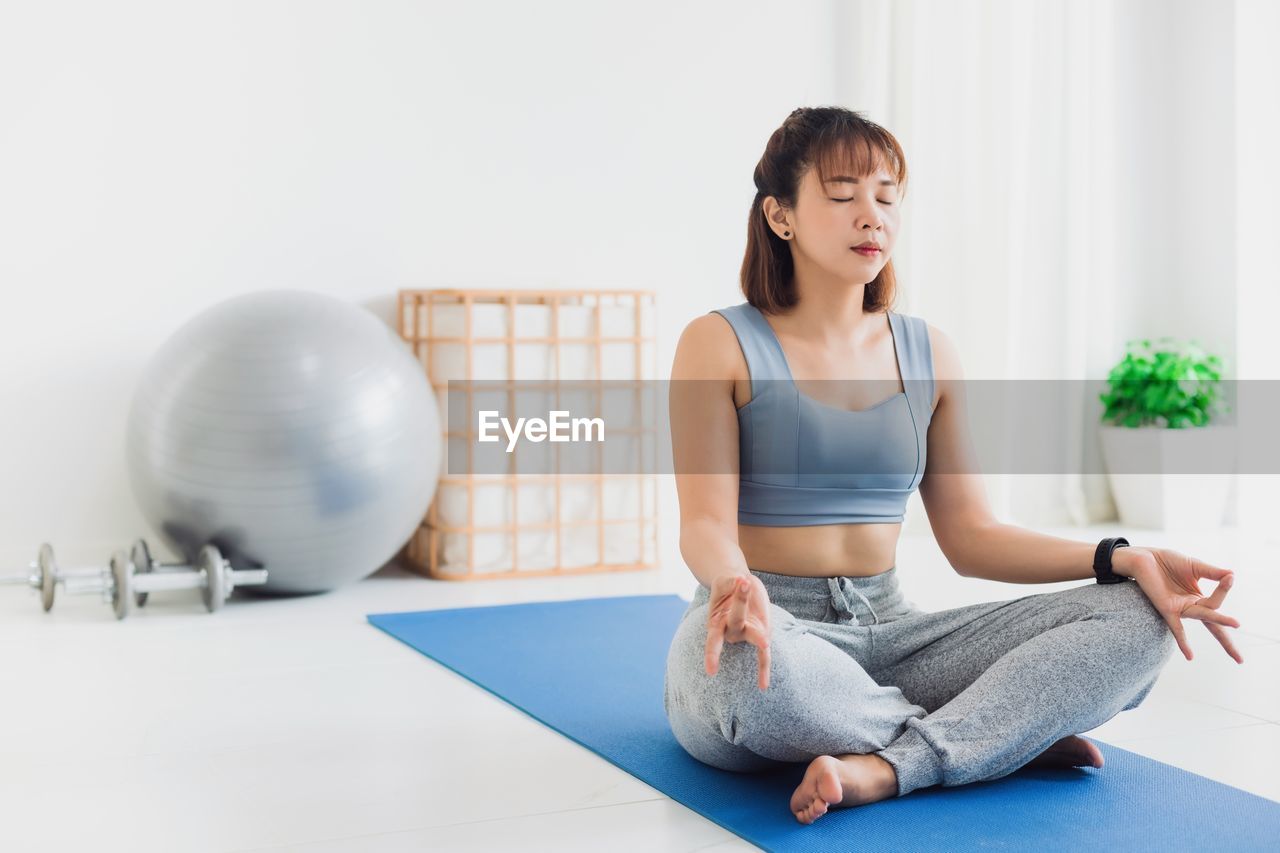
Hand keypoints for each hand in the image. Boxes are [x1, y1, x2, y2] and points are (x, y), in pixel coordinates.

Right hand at [705, 574, 772, 689]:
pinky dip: (764, 668)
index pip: (714, 639)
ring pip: (752, 634)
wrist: (737, 584)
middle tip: (743, 588)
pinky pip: (763, 655)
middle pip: (735, 621)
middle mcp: (729, 630)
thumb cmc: (728, 584)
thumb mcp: (727, 578)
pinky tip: (763, 686)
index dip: (712, 654)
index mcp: (717, 621)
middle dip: (739, 605)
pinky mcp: (761, 632)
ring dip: (758, 637)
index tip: (711, 669)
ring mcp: (745, 633)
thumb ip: (730, 581)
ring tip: (764, 641)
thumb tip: (739, 580)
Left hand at [1114, 545, 1243, 663]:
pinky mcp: (1166, 609)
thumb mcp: (1194, 566)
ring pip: (1203, 615)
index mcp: (1198, 597)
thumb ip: (1212, 573)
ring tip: (1236, 623)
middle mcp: (1190, 606)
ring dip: (1219, 619)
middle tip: (1240, 659)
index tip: (1230, 578)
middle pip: (1213, 621)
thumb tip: (1232, 575)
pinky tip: (1190, 656)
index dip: (1225, 589)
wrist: (1144, 558)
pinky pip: (1176, 628)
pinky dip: (1183, 641)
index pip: (1217, 601)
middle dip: (1227, 639)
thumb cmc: (1167, 562)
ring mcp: (1179, 609)